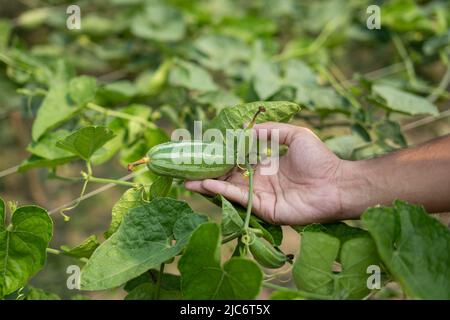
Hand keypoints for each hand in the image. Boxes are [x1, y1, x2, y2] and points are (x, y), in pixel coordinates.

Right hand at [185, 122, 347, 224]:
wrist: (337, 184)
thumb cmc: (320, 158)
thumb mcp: (295, 134)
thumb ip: (270, 130)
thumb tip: (244, 128)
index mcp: (265, 164)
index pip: (236, 160)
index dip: (219, 156)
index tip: (202, 151)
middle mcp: (258, 181)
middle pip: (227, 176)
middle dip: (207, 173)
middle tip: (186, 169)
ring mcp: (260, 196)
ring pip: (229, 189)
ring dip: (208, 184)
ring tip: (187, 181)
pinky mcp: (263, 209)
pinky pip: (240, 199)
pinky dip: (222, 192)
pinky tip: (207, 184)